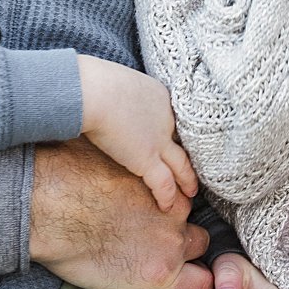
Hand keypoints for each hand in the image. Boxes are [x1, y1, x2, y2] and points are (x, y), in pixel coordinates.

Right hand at [29, 138, 212, 288]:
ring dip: (185, 255)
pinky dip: (195, 284)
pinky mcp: (160, 275)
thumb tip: (110, 146)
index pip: (181, 196)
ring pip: (199, 249)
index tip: (155, 215)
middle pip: (193, 219)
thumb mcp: (100, 152)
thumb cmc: (64, 174)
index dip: (169, 208)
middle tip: (154, 238)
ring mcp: (171, 242)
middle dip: (179, 230)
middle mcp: (174, 210)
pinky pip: (200, 284)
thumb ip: (119, 159)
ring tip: (159, 261)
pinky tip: (175, 282)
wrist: (49, 209)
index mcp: (161, 180)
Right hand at [78, 56, 198, 212]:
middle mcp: (167, 118)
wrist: (93, 91)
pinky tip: (167, 206)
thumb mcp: (117, 82)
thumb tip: (111, 100)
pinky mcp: (147, 160)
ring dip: (186, 181)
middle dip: (190, 158)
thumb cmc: (94, 82)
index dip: (176, 133)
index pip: (173, 119)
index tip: (177, 142)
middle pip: (184, 143)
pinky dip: (167, 196)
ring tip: (190, 194)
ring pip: (181, 166)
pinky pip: (163, 184)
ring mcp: (159, 140)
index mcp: (160, 97)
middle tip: (195, 170)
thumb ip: (123, 96)